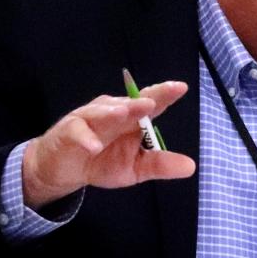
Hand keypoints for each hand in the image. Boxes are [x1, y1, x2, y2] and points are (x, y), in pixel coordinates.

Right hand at [22, 81, 195, 209]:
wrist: (66, 169)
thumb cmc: (103, 161)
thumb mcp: (135, 168)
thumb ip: (160, 165)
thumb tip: (191, 167)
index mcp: (133, 119)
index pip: (151, 103)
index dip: (165, 94)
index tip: (181, 87)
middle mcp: (114, 112)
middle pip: (129, 103)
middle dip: (139, 101)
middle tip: (152, 101)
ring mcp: (90, 118)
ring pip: (102, 112)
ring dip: (112, 113)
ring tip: (123, 114)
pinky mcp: (70, 131)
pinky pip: (78, 132)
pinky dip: (86, 138)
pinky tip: (94, 146)